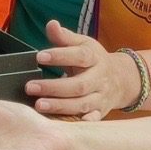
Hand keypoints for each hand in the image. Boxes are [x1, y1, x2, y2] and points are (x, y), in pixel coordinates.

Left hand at [22, 21, 140, 120]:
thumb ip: (64, 37)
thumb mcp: (82, 45)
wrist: (120, 79)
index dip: (60, 56)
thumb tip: (51, 24)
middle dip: (54, 87)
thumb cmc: (93, 60)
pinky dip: (83, 122)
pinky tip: (66, 124)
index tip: (39, 57)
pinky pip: (93, 119)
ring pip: (82, 104)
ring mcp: (101, 97)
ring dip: (60, 106)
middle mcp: (100, 78)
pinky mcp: (101, 112)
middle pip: (79, 85)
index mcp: (95, 58)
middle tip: (30, 87)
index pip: (79, 56)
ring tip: (39, 105)